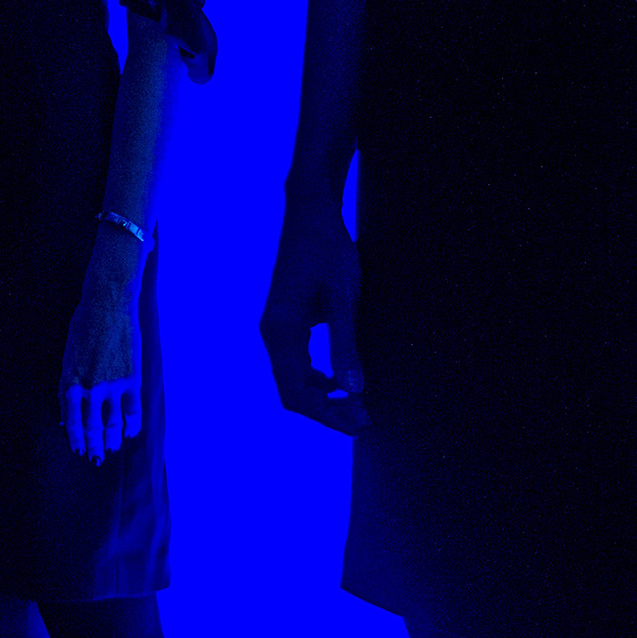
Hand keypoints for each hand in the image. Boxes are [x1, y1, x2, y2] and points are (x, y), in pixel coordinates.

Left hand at [60, 255, 142, 467]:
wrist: (108, 305)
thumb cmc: (84, 327)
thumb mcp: (68, 356)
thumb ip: (67, 386)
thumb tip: (65, 414)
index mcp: (69, 382)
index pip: (71, 421)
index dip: (75, 438)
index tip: (78, 449)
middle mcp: (88, 388)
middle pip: (91, 427)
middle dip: (93, 446)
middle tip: (95, 459)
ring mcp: (110, 385)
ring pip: (111, 423)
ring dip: (111, 440)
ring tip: (112, 450)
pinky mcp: (131, 379)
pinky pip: (132, 411)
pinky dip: (132, 425)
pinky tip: (130, 433)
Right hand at [261, 189, 365, 429]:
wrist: (310, 213)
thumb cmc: (328, 249)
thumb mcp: (343, 296)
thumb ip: (345, 343)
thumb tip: (354, 390)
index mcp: (281, 331)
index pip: (296, 392)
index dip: (327, 415)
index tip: (360, 424)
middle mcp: (272, 333)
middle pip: (292, 392)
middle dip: (327, 411)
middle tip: (365, 420)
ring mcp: (276, 328)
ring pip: (292, 380)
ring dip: (323, 397)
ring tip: (357, 404)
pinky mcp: (286, 322)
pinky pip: (295, 363)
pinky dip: (316, 379)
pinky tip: (340, 379)